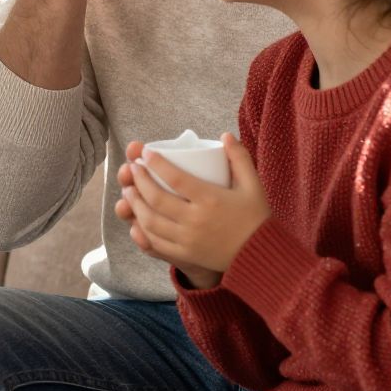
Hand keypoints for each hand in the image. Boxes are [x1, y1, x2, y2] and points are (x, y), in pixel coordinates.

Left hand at [115, 136, 268, 289]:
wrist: (262, 255)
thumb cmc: (256, 216)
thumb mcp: (253, 184)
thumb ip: (240, 157)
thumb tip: (225, 135)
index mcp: (210, 199)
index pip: (175, 177)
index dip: (156, 163)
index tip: (144, 153)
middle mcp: (196, 220)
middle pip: (156, 198)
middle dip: (139, 181)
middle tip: (132, 169)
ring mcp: (188, 240)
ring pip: (151, 221)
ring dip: (135, 204)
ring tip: (129, 191)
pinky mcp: (185, 255)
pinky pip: (156, 243)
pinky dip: (141, 230)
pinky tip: (137, 219)